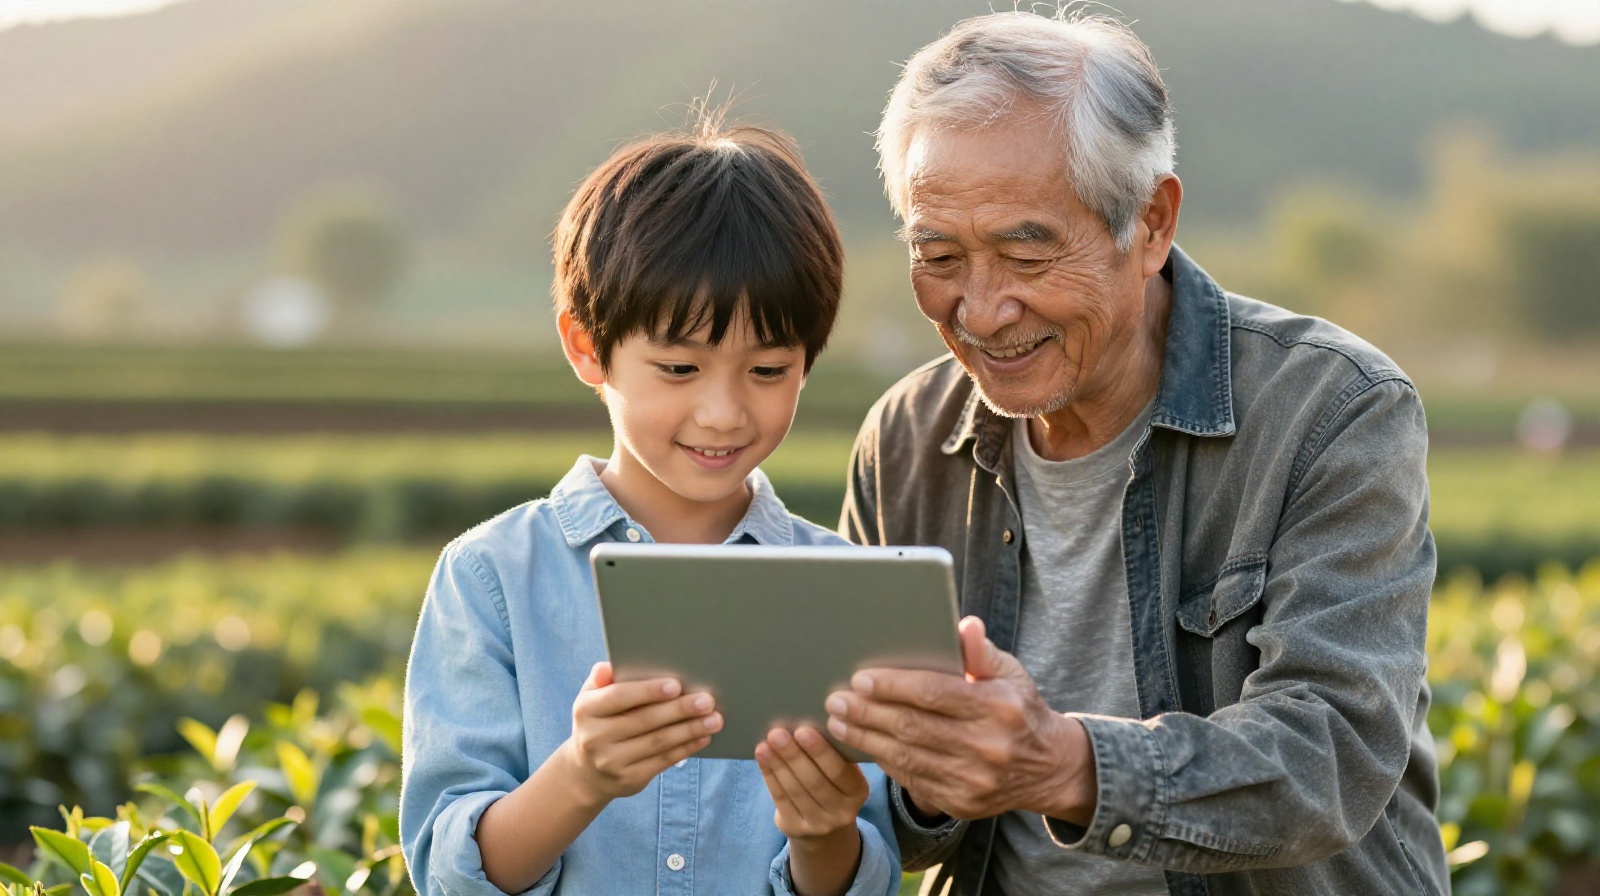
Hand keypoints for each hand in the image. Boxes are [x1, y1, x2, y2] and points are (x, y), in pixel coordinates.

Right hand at [559, 662, 721, 805]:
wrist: (586, 772)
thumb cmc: (598, 722)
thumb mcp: (591, 699)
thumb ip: (601, 681)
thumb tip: (608, 666)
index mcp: (585, 710)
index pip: (618, 697)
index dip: (648, 691)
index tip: (676, 685)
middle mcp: (594, 738)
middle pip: (644, 721)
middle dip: (679, 710)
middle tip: (707, 700)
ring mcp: (611, 762)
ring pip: (658, 742)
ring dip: (690, 730)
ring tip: (714, 718)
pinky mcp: (629, 780)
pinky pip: (663, 761)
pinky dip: (686, 748)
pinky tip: (704, 736)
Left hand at [754, 725, 869, 839]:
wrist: (825, 829)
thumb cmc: (832, 784)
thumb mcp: (843, 772)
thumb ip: (834, 751)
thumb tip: (807, 718)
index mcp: (858, 791)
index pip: (839, 772)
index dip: (820, 752)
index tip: (803, 730)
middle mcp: (842, 812)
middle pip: (814, 782)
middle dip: (793, 756)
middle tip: (777, 733)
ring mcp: (819, 824)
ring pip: (795, 790)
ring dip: (778, 764)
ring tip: (766, 742)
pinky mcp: (796, 829)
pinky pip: (781, 799)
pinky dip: (770, 775)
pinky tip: (762, 756)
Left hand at [825, 617, 1096, 823]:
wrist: (1048, 767)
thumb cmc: (1019, 708)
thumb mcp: (1010, 673)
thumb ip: (981, 651)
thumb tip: (964, 624)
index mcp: (998, 707)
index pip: (934, 693)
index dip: (893, 686)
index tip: (860, 678)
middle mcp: (987, 747)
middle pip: (912, 727)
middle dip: (867, 712)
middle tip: (837, 700)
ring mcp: (974, 781)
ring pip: (906, 757)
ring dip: (865, 739)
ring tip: (838, 723)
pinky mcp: (962, 803)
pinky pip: (912, 780)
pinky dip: (884, 761)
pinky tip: (864, 745)